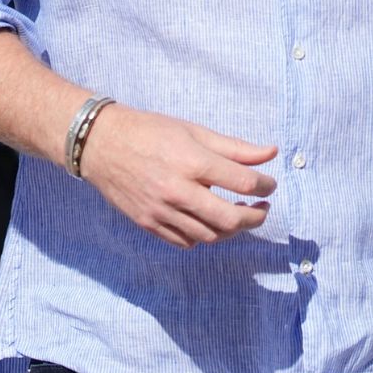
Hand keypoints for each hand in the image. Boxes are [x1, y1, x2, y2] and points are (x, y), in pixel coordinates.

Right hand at [77, 104, 277, 247]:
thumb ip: (235, 147)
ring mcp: (161, 211)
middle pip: (230, 219)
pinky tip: (210, 222)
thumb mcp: (194, 131)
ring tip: (239, 215)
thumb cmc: (150, 132)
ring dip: (232, 230)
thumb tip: (271, 153)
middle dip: (255, 218)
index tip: (269, 184)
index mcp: (192, 162)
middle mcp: (177, 191)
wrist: (101, 144)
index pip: (242, 183)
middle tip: (263, 209)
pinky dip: (204, 236)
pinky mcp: (148, 224)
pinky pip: (186, 241)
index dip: (264, 185)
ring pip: (210, 235)